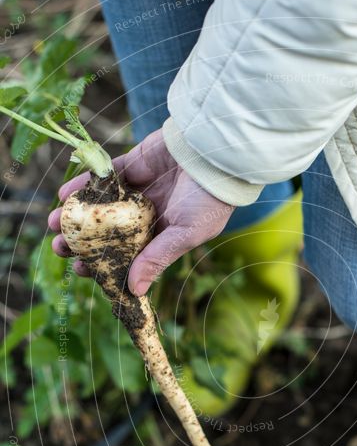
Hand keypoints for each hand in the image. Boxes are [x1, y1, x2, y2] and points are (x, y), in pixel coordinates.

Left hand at [48, 129, 235, 295]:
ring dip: (76, 215)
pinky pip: (102, 177)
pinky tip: (65, 195)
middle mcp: (145, 216)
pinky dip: (83, 185)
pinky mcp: (131, 166)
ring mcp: (137, 191)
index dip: (104, 264)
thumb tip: (135, 291)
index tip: (82, 270)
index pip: (127, 255)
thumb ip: (157, 258)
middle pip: (107, 232)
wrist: (215, 153)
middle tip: (59, 248)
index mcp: (161, 236)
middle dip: (82, 240)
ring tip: (53, 223)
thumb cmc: (210, 199)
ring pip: (100, 206)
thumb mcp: (186, 234)